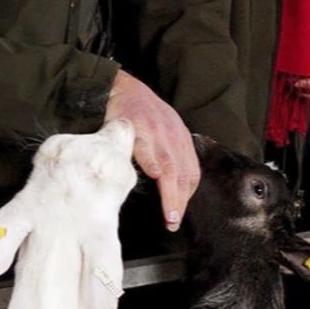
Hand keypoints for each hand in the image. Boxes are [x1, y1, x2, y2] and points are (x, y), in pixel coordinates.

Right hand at [104, 70, 199, 231]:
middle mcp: (173, 135)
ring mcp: (156, 131)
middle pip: (183, 174)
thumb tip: (165, 184)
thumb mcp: (160, 129)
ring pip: (169, 167)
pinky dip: (153, 162)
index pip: (191, 172)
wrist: (118, 85)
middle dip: (180, 201)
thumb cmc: (137, 111)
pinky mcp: (137, 126)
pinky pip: (146, 147)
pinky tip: (156, 176)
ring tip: (169, 215)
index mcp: (180, 138)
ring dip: (171, 194)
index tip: (178, 213)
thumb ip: (165, 153)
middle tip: (173, 222)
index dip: (186, 195)